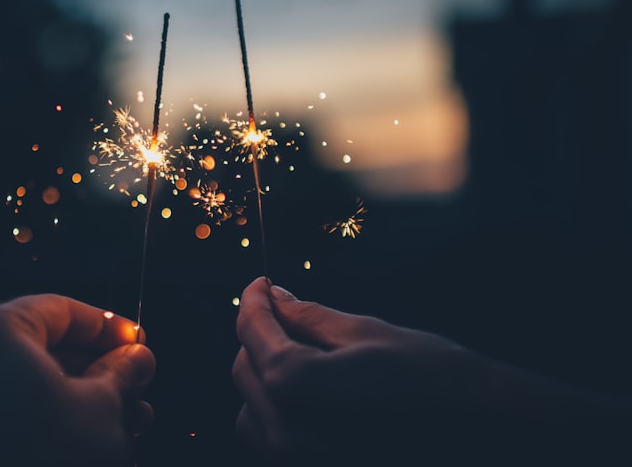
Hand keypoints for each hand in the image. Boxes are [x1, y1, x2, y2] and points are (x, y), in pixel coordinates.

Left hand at [0, 293, 155, 466]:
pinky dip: (44, 417)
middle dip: (95, 366)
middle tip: (135, 382)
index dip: (107, 325)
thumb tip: (136, 357)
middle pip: (40, 347)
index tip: (137, 341)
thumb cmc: (51, 461)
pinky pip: (4, 413)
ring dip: (77, 396)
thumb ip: (122, 372)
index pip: (58, 310)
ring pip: (24, 384)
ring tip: (127, 418)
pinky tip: (89, 437)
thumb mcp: (104, 408)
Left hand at [232, 277, 630, 463]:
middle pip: (245, 370)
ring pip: (252, 409)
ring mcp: (296, 462)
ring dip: (267, 375)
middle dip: (260, 336)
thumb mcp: (365, 334)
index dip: (253, 301)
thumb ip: (307, 318)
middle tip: (286, 309)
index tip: (261, 283)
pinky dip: (280, 410)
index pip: (253, 334)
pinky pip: (273, 439)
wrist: (485, 436)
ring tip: (303, 352)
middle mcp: (285, 436)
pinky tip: (314, 391)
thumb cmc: (431, 378)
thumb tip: (275, 296)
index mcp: (295, 388)